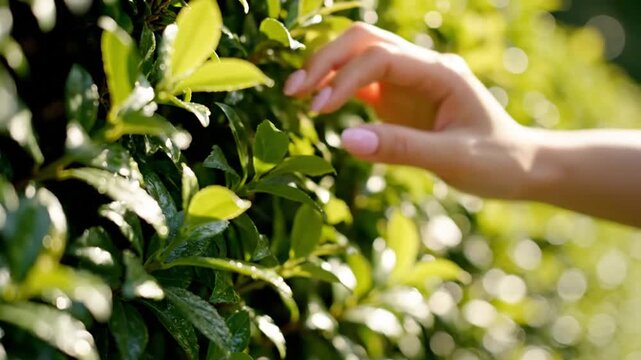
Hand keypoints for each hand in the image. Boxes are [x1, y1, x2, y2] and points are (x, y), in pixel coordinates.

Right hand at [284, 22, 535, 199]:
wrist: (522, 167)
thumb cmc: (498, 161)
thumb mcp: (453, 158)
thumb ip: (400, 148)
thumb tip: (343, 141)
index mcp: (439, 71)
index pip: (379, 58)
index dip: (344, 77)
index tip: (320, 109)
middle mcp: (422, 68)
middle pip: (363, 42)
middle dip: (325, 60)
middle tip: (292, 90)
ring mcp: (409, 82)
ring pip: (358, 57)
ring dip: (326, 69)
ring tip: (295, 95)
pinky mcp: (400, 100)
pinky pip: (361, 83)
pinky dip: (336, 89)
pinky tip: (317, 104)